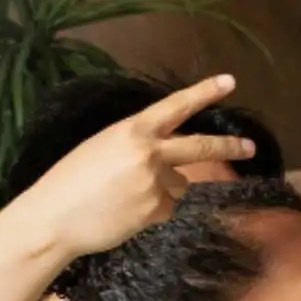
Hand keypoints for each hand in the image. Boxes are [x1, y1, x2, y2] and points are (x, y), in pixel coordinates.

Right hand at [6, 75, 254, 260]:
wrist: (51, 218)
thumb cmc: (68, 182)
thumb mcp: (100, 148)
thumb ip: (136, 147)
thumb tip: (169, 162)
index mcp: (130, 130)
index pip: (175, 106)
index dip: (203, 93)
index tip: (229, 82)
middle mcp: (149, 152)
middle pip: (200, 146)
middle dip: (229, 146)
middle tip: (249, 147)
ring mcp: (155, 181)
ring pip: (178, 185)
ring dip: (161, 190)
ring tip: (123, 197)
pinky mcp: (156, 209)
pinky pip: (166, 208)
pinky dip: (151, 211)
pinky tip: (125, 213)